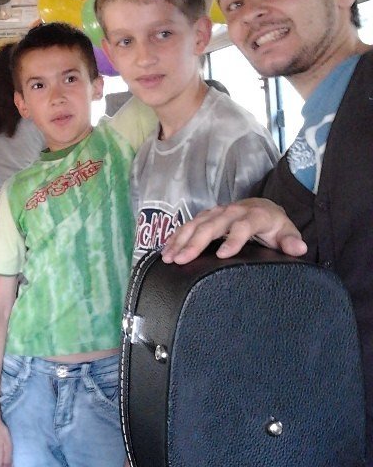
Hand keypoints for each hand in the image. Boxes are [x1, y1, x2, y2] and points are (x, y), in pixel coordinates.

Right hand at [161, 198, 307, 264]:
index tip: (223, 254)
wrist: (262, 208)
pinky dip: (177, 237)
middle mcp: (233, 211)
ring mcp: (218, 212)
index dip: (233, 239)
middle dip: (196, 242)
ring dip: (181, 240)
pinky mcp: (207, 216)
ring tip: (169, 257)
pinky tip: (167, 250)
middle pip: (212, 225)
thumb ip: (291, 241)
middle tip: (182, 259)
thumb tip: (300, 249)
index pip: (243, 226)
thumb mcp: (286, 232)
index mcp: (254, 215)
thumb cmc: (274, 225)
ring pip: (196, 224)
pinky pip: (189, 224)